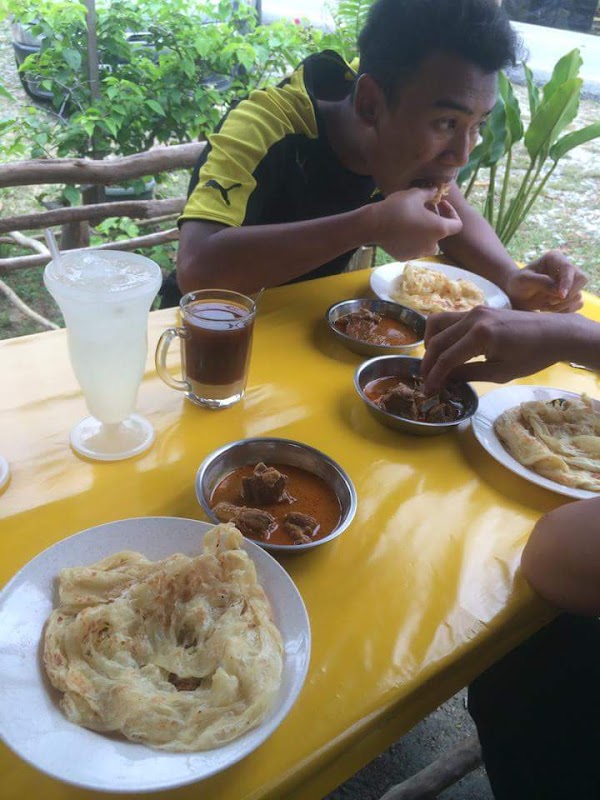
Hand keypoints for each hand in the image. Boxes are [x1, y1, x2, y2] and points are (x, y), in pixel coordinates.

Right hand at [370, 187, 462, 259]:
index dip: (451, 213)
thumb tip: (435, 190)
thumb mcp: (416, 194)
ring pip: (427, 242)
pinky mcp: (405, 256)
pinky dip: (412, 239)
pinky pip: (413, 248)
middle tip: (424, 207)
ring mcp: (418, 253)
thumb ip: (429, 193)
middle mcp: (432, 244)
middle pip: (440, 233)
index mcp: (439, 229)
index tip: (440, 204)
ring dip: (425, 231)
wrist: (373, 225)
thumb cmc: (398, 207)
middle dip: (435, 220)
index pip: (457, 224)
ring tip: (413, 220)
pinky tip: (401, 229)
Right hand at [420, 306, 584, 392]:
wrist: (555, 333)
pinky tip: (446, 349)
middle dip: (428, 363)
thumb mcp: (500, 373)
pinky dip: (442, 333)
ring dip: (430, 343)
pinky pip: (450, 319)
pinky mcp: (478, 309)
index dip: (434, 377)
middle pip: (437, 340)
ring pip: (437, 323)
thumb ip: (468, 374)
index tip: (427, 391)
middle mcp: (473, 318)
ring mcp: (474, 310)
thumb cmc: (532, 356)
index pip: (447, 358)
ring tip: (433, 362)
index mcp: (480, 336)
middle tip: (426, 380)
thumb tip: (445, 379)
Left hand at [506, 250, 586, 312]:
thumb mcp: (523, 281)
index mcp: (554, 259)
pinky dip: (565, 310)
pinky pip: (577, 305)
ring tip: (545, 305)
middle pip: (582, 279)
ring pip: (578, 295)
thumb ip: (540, 282)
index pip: (569, 269)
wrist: (516, 295)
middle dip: (568, 294)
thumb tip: (559, 291)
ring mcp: (570, 282)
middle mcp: (565, 268)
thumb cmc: (517, 284)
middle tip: (550, 302)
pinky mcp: (571, 295)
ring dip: (562, 305)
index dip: (567, 283)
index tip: (560, 296)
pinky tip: (550, 309)